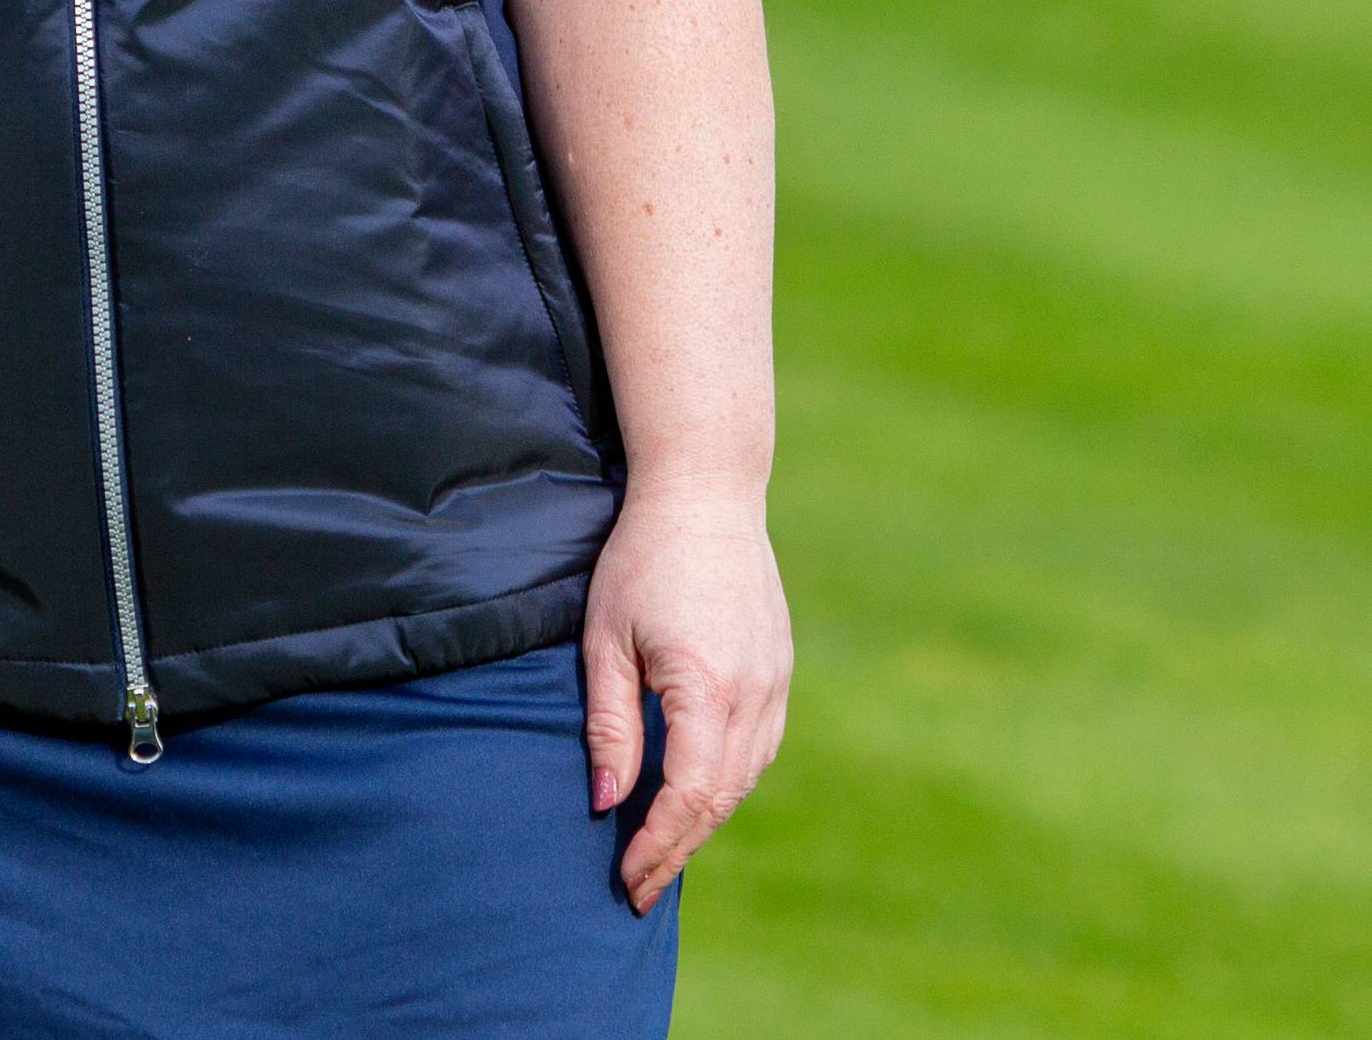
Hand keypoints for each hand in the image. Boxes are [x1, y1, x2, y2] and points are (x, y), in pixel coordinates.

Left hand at [582, 481, 791, 914]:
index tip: (625, 879)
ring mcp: (775, 684)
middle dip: (678, 849)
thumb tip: (604, 801)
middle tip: (638, 888)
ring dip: (704, 820)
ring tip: (661, 852)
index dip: (657, 844)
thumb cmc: (640, 559)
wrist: (706, 494)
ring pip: (744, 779)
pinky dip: (727, 782)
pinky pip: (758, 748)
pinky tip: (696, 794)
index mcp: (708, 688)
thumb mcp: (606, 638)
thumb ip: (608, 724)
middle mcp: (754, 695)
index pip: (687, 795)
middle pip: (720, 799)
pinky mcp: (779, 671)